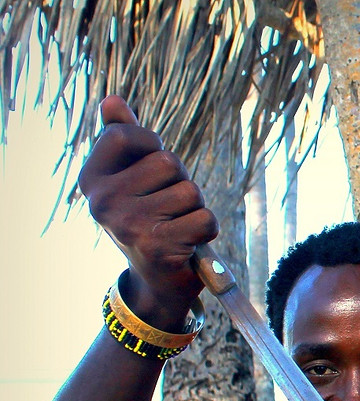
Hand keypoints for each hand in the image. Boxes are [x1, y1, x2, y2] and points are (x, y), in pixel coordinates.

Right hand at [78, 96, 216, 318]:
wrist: (158, 280)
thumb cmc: (149, 218)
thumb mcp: (130, 178)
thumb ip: (122, 138)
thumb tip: (112, 99)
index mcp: (91, 181)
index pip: (126, 135)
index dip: (151, 144)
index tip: (152, 167)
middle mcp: (103, 203)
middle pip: (167, 162)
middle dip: (179, 181)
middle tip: (167, 207)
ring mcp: (129, 226)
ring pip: (190, 191)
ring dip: (194, 207)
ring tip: (177, 224)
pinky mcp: (159, 248)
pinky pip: (206, 219)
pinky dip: (206, 230)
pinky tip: (188, 243)